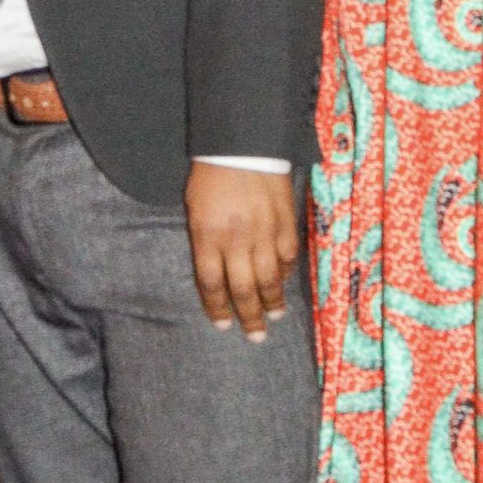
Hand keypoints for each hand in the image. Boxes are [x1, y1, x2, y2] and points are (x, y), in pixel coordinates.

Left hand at [184, 161, 298, 341]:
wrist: (242, 145)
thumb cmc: (209, 176)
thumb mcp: (194, 209)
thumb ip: (205, 242)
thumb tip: (218, 272)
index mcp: (208, 236)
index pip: (212, 283)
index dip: (217, 308)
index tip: (223, 325)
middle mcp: (237, 240)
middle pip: (242, 289)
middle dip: (248, 316)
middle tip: (254, 337)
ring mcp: (265, 234)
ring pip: (270, 279)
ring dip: (272, 302)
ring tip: (273, 319)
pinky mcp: (286, 225)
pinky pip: (288, 258)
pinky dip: (286, 273)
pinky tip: (284, 284)